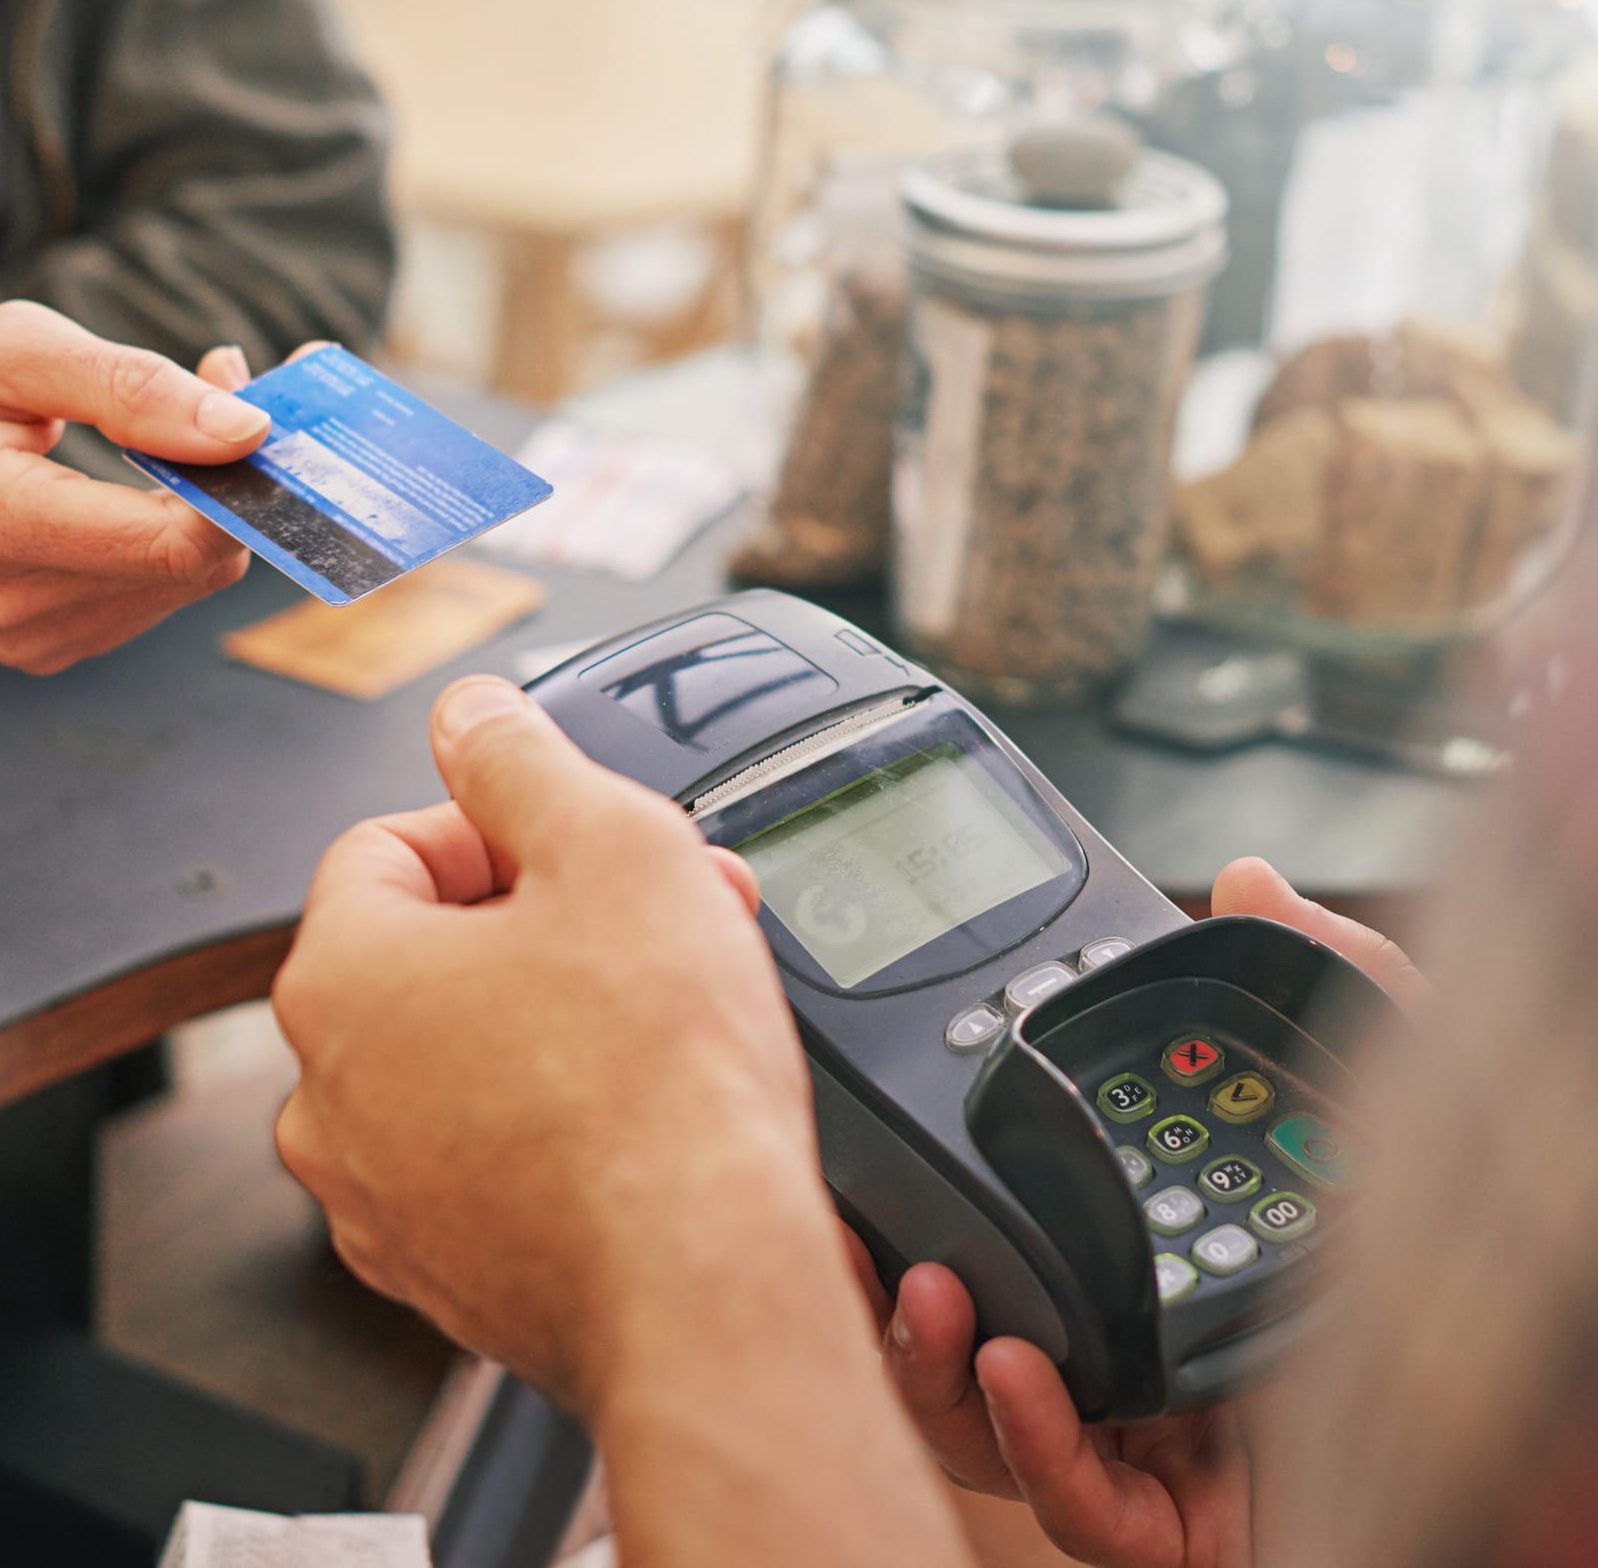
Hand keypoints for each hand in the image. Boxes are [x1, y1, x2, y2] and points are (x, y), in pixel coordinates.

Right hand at [0, 301, 266, 672]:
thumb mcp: (10, 347)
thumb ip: (133, 389)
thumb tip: (247, 427)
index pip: (174, 541)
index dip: (243, 476)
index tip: (261, 397)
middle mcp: (6, 604)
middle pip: (192, 568)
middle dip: (228, 478)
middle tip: (217, 376)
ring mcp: (19, 639)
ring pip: (181, 587)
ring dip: (198, 507)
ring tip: (156, 422)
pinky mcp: (33, 649)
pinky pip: (144, 599)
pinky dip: (160, 539)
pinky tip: (127, 483)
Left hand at [271, 675, 827, 1411]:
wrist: (706, 1291)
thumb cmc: (658, 1092)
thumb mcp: (609, 845)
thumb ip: (521, 759)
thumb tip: (469, 715)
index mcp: (337, 979)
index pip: (386, 846)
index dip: (496, 826)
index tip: (572, 844)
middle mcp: (328, 1098)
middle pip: (427, 955)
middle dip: (545, 920)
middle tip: (651, 921)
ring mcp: (381, 1199)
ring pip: (462, 1059)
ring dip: (554, 1016)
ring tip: (665, 1011)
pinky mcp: (448, 1273)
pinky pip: (488, 1157)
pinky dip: (552, 1122)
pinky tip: (642, 1111)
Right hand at [868, 860, 1426, 1567]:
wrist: (1561, 1431)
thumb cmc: (1471, 1276)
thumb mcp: (1408, 1098)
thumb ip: (1342, 986)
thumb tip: (1251, 883)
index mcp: (1162, 1257)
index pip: (1013, 1222)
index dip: (928, 1193)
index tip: (870, 1143)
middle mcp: (1140, 1353)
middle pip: (968, 1326)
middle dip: (889, 1281)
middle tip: (857, 1225)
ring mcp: (1153, 1451)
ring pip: (986, 1425)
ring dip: (929, 1360)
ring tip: (929, 1293)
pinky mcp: (1178, 1535)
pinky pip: (1074, 1507)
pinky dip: (1029, 1443)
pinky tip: (1016, 1373)